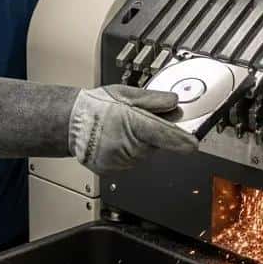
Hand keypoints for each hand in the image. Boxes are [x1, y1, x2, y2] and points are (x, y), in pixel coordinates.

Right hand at [68, 85, 198, 171]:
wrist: (70, 123)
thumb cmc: (95, 108)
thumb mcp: (126, 94)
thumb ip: (152, 99)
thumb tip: (173, 102)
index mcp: (134, 124)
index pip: (166, 136)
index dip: (183, 140)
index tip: (192, 143)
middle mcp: (128, 146)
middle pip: (156, 145)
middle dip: (153, 135)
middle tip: (135, 121)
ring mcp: (119, 160)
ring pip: (144, 154)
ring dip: (139, 144)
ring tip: (121, 129)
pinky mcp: (112, 169)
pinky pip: (130, 161)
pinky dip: (128, 152)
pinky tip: (115, 140)